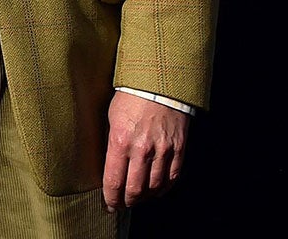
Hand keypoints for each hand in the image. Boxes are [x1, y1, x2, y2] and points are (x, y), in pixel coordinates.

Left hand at [102, 92, 189, 210]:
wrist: (160, 82)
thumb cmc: (131, 97)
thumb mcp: (112, 117)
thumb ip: (113, 143)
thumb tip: (110, 166)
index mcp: (120, 141)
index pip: (114, 181)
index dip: (111, 198)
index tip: (109, 205)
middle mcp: (142, 149)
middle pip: (134, 190)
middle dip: (127, 201)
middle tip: (123, 204)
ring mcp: (163, 151)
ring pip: (154, 187)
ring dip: (145, 197)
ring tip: (138, 198)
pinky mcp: (178, 149)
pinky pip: (172, 178)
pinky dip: (163, 188)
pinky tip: (156, 189)